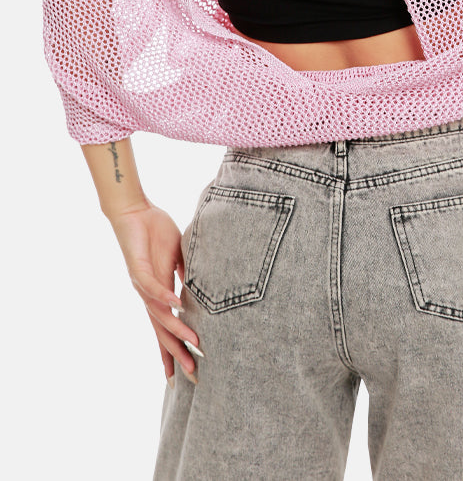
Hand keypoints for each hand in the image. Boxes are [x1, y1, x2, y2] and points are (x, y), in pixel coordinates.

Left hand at [108, 202, 200, 383]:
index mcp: (158, 294)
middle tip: (192, 374)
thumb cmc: (156, 231)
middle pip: (162, 332)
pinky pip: (151, 288)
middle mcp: (148, 295)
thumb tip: (204, 285)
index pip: (166, 329)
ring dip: (176, 330)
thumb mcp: (179, 255)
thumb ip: (187, 273)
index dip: (174, 351)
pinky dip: (164, 298)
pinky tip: (177, 306)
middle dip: (177, 353)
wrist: (134, 211)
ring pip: (159, 315)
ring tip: (193, 343)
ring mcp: (142, 284)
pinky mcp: (137, 269)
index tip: (184, 375)